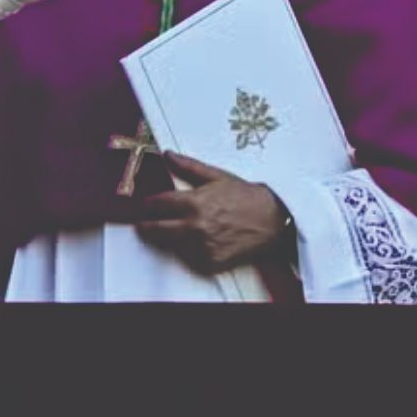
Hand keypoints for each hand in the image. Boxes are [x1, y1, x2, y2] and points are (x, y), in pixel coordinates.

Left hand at [133, 152, 290, 273]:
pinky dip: (190, 252)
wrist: (273, 219)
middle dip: (146, 226)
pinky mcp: (212, 262)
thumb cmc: (246, 196)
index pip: (157, 205)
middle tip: (142, 225)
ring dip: (171, 239)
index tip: (144, 205)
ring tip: (178, 231)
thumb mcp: (216, 176)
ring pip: (172, 245)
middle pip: (155, 230)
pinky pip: (191, 259)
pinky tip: (197, 242)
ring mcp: (203, 246)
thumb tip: (167, 155)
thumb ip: (188, 166)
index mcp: (193, 202)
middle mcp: (195, 226)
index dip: (147, 204)